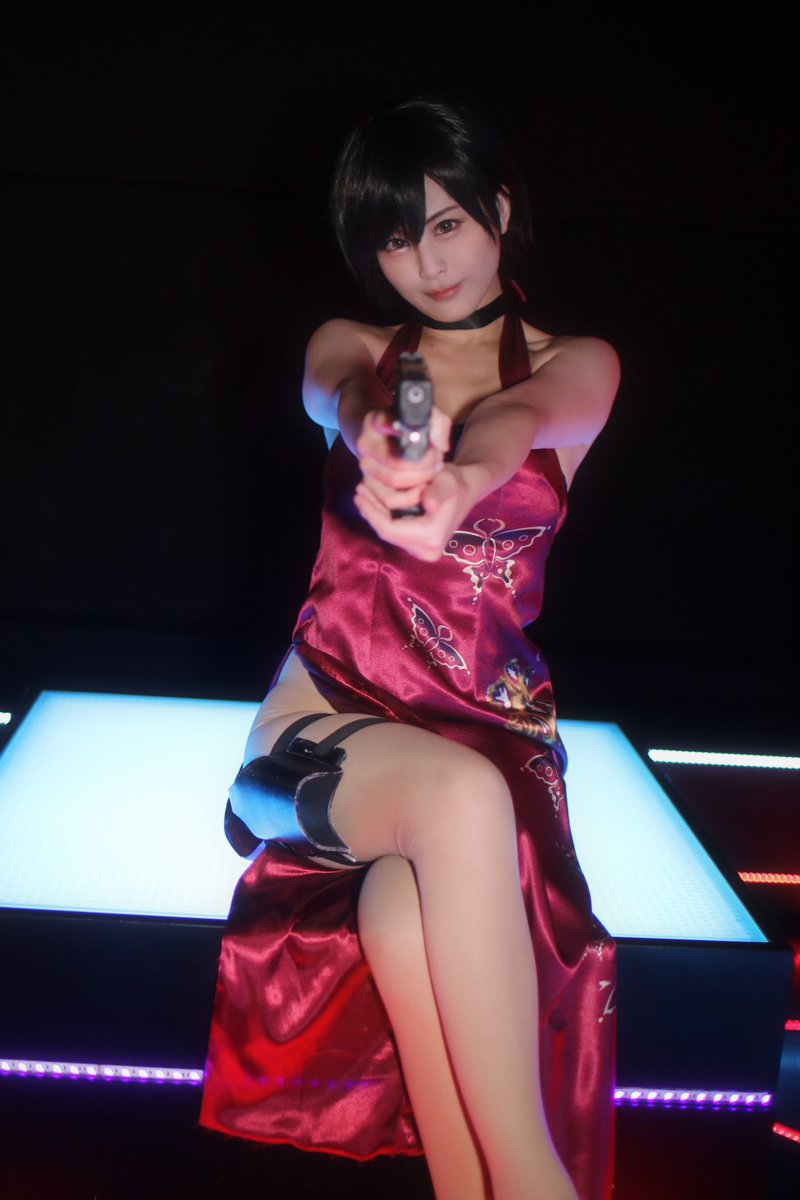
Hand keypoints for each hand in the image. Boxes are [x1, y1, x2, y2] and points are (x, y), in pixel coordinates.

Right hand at [354, 405, 451, 519]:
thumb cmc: (412, 428)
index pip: (388, 425)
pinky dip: (411, 496)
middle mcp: (365, 443)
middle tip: (438, 462)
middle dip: (425, 466)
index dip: (413, 438)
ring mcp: (364, 465)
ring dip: (420, 481)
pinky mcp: (367, 484)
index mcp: (376, 421)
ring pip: (393, 483)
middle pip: (397, 463)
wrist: (388, 439)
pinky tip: (423, 485)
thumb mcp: (427, 417)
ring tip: (432, 472)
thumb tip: (440, 446)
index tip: (431, 444)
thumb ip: (439, 425)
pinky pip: (390, 499)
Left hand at [354, 460, 477, 561]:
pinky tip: (374, 502)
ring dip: (374, 515)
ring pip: (389, 535)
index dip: (371, 513)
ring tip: (363, 493)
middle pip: (387, 534)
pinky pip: (395, 535)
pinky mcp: (420, 548)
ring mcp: (424, 552)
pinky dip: (383, 519)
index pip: (390, 530)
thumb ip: (438, 492)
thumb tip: (429, 505)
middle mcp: (428, 550)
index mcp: (431, 536)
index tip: (359, 494)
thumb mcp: (447, 480)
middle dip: (370, 513)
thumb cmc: (455, 481)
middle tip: (358, 491)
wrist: (467, 490)